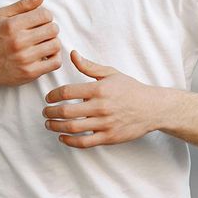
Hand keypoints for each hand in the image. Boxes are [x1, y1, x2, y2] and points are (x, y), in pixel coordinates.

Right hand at [0, 0, 61, 87]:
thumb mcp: (3, 16)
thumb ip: (23, 4)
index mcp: (12, 25)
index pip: (45, 15)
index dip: (46, 16)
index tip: (41, 21)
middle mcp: (18, 41)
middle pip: (53, 29)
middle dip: (51, 29)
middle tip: (44, 32)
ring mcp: (25, 58)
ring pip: (56, 45)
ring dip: (53, 43)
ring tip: (45, 43)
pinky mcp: (30, 72)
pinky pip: (55, 63)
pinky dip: (55, 58)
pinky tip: (46, 55)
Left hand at [44, 51, 166, 147]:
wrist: (152, 108)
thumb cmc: (130, 89)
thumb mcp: (111, 73)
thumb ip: (89, 66)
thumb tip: (72, 54)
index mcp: (99, 89)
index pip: (67, 92)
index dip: (53, 95)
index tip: (48, 98)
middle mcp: (101, 107)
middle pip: (66, 112)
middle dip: (50, 113)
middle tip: (45, 112)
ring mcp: (105, 124)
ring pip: (72, 128)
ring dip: (56, 127)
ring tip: (50, 124)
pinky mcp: (109, 137)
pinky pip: (84, 142)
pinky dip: (69, 141)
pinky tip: (62, 137)